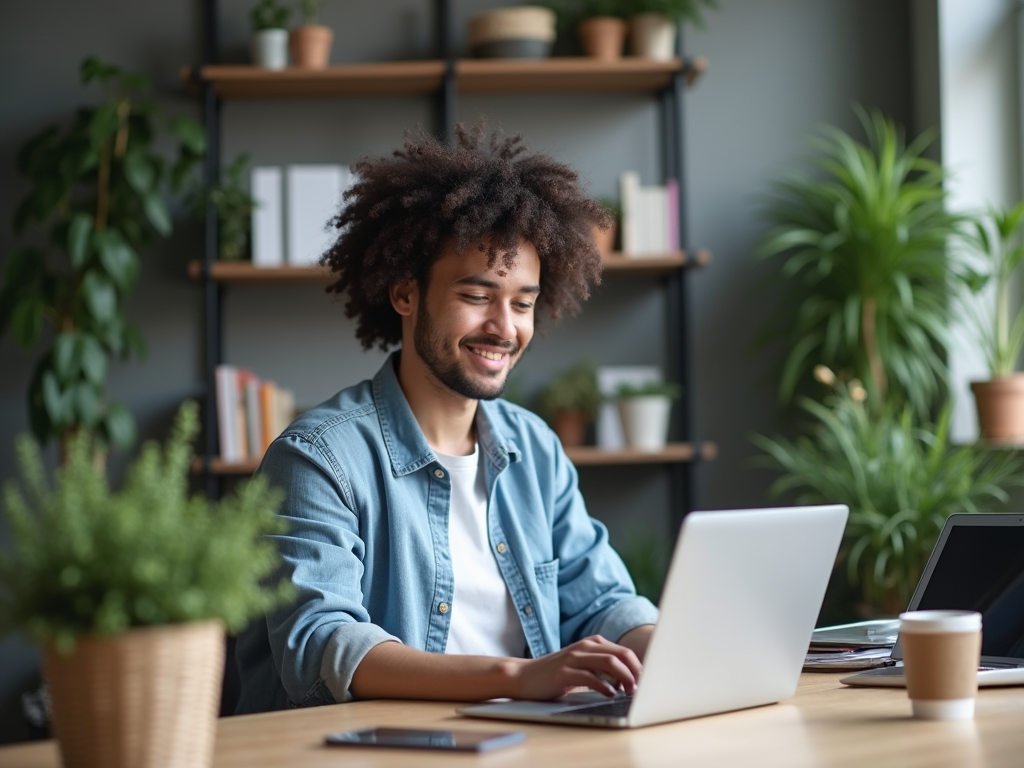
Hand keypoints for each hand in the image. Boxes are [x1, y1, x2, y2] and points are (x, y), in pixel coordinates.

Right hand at [508, 635, 642, 699]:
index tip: (647, 683)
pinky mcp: (564, 672)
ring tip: (629, 692)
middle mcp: (584, 647)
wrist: (524, 676)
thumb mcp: (582, 666)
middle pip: (620, 655)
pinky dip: (604, 686)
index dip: (638, 668)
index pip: (624, 652)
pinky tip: (609, 694)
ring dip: (624, 678)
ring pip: (609, 663)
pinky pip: (590, 677)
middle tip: (640, 689)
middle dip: (636, 672)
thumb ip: (603, 669)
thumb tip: (632, 681)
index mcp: (591, 643)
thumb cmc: (557, 675)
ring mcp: (573, 658)